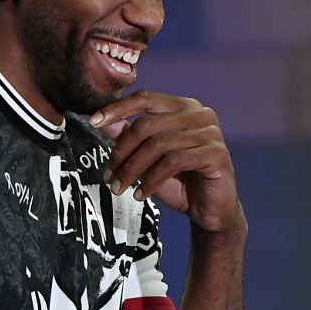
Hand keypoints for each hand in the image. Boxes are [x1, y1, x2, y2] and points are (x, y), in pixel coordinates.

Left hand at [89, 89, 241, 234]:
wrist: (210, 211)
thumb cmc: (178, 180)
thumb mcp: (147, 156)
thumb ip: (128, 135)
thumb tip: (100, 120)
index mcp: (182, 106)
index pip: (145, 98)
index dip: (117, 108)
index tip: (93, 122)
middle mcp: (199, 113)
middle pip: (147, 124)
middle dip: (122, 151)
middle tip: (108, 174)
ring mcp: (210, 132)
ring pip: (158, 144)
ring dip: (132, 169)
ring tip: (119, 188)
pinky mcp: (216, 154)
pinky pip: (174, 162)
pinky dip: (151, 180)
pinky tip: (140, 195)